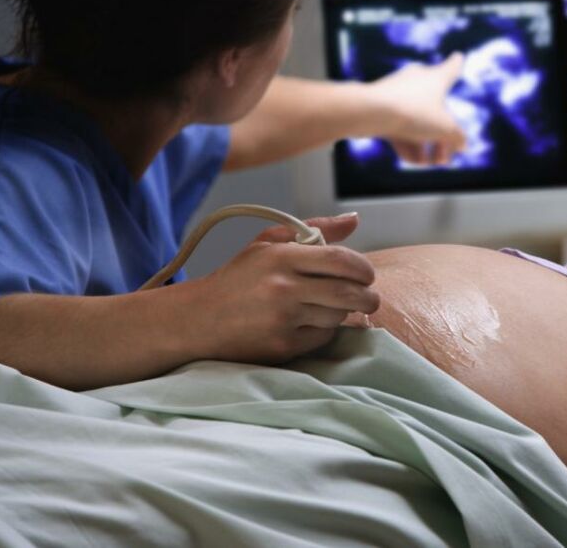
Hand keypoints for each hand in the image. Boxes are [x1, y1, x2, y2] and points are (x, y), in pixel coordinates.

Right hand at [182, 213, 380, 364]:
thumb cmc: (239, 278)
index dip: (363, 268)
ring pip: (337, 316)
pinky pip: (322, 338)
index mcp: (281, 257)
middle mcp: (283, 288)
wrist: (197, 319)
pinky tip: (309, 323)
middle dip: (367, 297)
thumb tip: (354, 220)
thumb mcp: (268, 244)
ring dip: (342, 313)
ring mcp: (282, 319)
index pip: (340, 260)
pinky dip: (323, 330)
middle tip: (368, 297)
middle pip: (348, 293)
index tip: (367, 274)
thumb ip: (314, 229)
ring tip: (330, 307)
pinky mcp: (282, 346)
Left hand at [368, 53, 466, 165]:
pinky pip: (398, 124)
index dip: (457, 64)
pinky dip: (406, 141)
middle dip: (441, 137)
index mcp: (437, 78)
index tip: (459, 56)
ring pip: (415, 120)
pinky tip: (411, 160)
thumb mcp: (445, 129)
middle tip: (443, 159)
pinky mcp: (380, 105)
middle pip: (435, 110)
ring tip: (426, 163)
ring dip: (423, 144)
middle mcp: (417, 80)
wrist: (371, 112)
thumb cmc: (412, 112)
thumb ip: (457, 137)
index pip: (452, 68)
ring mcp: (397, 92)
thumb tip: (461, 143)